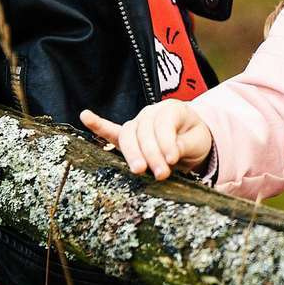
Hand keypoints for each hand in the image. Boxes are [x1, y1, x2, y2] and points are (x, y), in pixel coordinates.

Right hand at [79, 104, 212, 180]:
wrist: (191, 142)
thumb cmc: (194, 140)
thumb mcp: (197, 142)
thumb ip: (184, 145)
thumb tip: (170, 154)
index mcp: (171, 109)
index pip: (163, 125)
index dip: (166, 142)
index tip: (172, 160)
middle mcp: (150, 113)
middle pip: (143, 131)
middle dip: (151, 154)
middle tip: (161, 174)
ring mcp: (137, 123)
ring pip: (128, 135)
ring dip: (132, 154)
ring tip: (139, 170)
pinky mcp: (128, 135)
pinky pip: (111, 131)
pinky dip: (99, 125)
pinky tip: (86, 117)